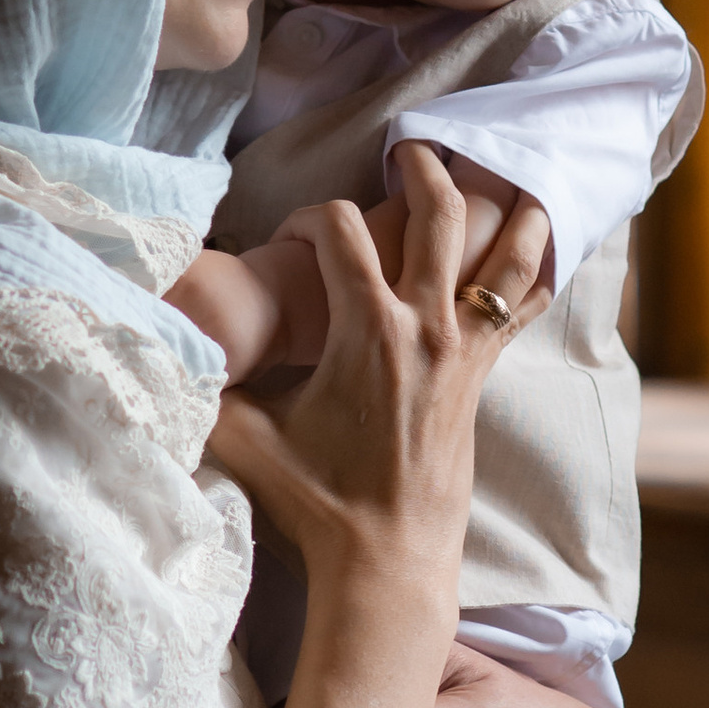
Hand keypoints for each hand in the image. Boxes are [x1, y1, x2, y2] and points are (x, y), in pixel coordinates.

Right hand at [208, 150, 549, 584]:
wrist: (387, 557)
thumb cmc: (316, 498)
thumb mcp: (244, 436)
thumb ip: (204, 385)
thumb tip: (156, 348)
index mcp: (366, 328)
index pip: (339, 230)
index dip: (309, 218)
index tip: (291, 238)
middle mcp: (425, 326)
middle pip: (440, 215)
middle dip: (426, 171)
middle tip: (411, 150)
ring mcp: (463, 350)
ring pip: (505, 256)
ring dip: (508, 208)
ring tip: (509, 172)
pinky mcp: (481, 376)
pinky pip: (521, 308)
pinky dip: (536, 272)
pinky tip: (551, 248)